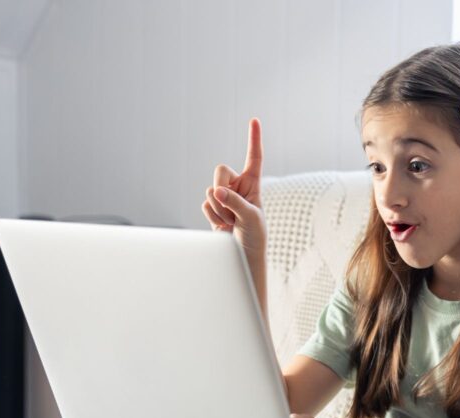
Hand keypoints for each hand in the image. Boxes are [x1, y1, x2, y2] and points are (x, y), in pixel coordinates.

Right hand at [202, 117, 266, 251]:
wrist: (243, 255)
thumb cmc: (255, 235)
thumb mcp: (251, 218)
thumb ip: (235, 203)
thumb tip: (217, 191)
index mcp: (253, 184)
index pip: (254, 158)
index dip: (254, 139)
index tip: (254, 121)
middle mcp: (237, 186)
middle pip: (221, 170)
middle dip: (223, 188)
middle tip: (232, 209)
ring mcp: (223, 196)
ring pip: (210, 189)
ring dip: (220, 209)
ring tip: (231, 222)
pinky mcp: (212, 207)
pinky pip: (204, 203)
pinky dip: (212, 216)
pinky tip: (223, 225)